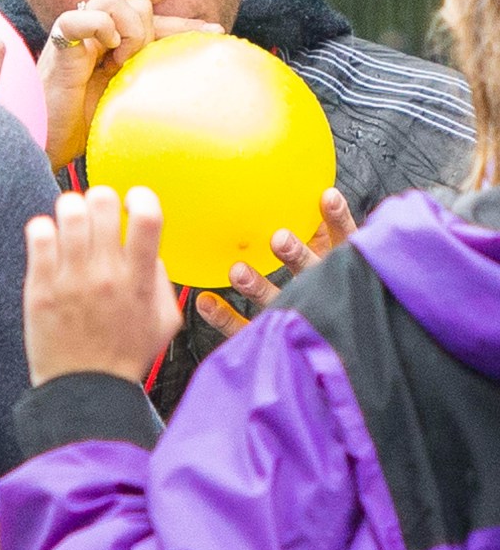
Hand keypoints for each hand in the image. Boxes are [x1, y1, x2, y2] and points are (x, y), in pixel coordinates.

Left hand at [23, 186, 182, 386]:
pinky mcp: (40, 287)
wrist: (84, 394)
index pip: (147, 216)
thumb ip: (162, 279)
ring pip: (68, 211)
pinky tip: (49, 242)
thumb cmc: (124, 356)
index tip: (132, 204)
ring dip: (71, 210)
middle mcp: (107, 274)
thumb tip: (149, 248)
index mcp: (139, 279)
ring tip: (71, 226)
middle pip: (102, 201)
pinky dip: (43, 229)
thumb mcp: (165, 321)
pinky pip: (37, 233)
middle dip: (101, 199)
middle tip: (97, 215)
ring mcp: (71, 279)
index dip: (141, 197)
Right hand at [38, 0, 222, 169]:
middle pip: (138, 4)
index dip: (186, 26)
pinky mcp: (59, 47)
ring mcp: (78, 37)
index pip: (157, 23)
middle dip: (151, 30)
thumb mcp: (129, 104)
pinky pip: (78, 17)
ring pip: (113, 0)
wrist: (48, 142)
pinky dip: (99, 26)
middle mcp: (99, 35)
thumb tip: (193, 94)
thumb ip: (151, 87)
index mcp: (117, 46)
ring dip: (129, 27)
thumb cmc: (84, 127)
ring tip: (124, 59)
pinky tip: (107, 50)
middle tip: (140, 63)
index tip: (217, 33)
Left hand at [196, 187, 356, 337]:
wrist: (342, 356)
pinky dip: (225, 317)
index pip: (343, 240)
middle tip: (279, 240)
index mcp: (341, 270)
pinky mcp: (277, 340)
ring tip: (237, 272)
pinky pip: (249, 329)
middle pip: (308, 270)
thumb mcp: (344, 261)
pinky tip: (205, 302)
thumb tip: (325, 193)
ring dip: (257, 286)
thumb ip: (332, 232)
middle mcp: (323, 292)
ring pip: (279, 300)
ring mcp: (298, 318)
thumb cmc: (339, 293)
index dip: (337, 219)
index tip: (327, 196)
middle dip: (294, 254)